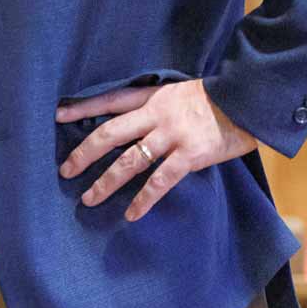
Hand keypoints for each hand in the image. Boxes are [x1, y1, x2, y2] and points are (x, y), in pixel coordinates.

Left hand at [56, 78, 257, 220]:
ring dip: (106, 182)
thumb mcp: (176, 93)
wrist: (249, 101)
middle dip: (84, 153)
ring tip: (89, 198)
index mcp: (151, 98)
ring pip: (129, 161)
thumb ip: (152, 106)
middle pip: (110, 134)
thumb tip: (128, 123)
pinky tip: (130, 214)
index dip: (82, 108)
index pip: (108, 101)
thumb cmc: (212, 100)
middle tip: (65, 170)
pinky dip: (144, 199)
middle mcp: (155, 115)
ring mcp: (172, 136)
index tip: (56, 116)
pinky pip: (160, 181)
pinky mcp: (190, 156)